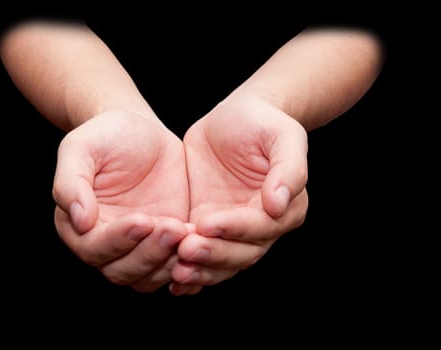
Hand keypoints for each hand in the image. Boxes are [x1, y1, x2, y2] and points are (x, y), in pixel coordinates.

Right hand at [52, 110, 189, 291]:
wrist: (143, 132)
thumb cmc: (107, 136)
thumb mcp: (81, 148)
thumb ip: (71, 182)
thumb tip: (79, 220)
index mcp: (78, 226)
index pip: (94, 249)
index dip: (118, 240)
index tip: (142, 220)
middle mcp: (106, 244)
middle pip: (121, 271)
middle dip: (148, 254)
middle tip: (173, 228)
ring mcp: (138, 247)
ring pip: (148, 277)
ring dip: (168, 262)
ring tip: (188, 232)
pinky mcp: (166, 243)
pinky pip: (174, 267)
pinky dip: (187, 263)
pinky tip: (201, 240)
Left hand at [170, 94, 308, 294]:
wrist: (233, 118)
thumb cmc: (261, 122)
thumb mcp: (282, 135)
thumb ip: (288, 168)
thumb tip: (279, 204)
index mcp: (284, 208)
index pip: (261, 227)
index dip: (235, 228)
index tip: (207, 223)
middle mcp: (261, 227)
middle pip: (240, 253)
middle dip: (213, 254)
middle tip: (185, 250)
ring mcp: (232, 231)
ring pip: (220, 263)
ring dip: (200, 270)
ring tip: (175, 270)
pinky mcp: (206, 228)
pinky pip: (201, 256)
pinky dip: (190, 272)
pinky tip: (172, 280)